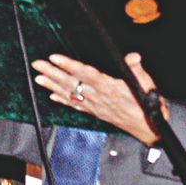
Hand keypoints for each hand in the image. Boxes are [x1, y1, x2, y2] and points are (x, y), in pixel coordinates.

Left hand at [31, 52, 165, 145]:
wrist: (147, 127)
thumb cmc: (147, 105)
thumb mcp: (146, 84)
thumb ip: (137, 69)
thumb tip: (133, 57)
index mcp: (110, 88)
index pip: (85, 74)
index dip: (69, 66)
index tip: (55, 58)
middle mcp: (99, 97)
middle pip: (72, 83)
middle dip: (53, 73)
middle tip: (38, 65)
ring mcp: (94, 105)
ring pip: (70, 94)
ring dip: (52, 85)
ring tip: (38, 78)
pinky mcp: (94, 111)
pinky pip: (75, 105)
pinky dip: (62, 100)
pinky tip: (52, 95)